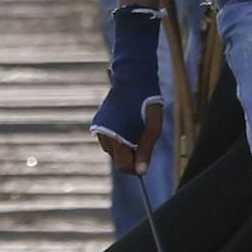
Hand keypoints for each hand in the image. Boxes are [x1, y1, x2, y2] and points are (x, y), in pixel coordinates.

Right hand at [91, 6, 164, 175]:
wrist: (132, 78)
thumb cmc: (147, 103)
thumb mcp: (153, 128)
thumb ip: (146, 151)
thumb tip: (141, 173)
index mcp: (118, 137)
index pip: (123, 166)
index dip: (135, 168)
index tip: (145, 161)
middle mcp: (105, 135)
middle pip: (118, 160)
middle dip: (131, 156)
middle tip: (143, 138)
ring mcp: (100, 129)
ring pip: (113, 150)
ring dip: (124, 147)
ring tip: (135, 128)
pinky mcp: (98, 123)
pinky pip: (109, 140)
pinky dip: (118, 138)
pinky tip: (127, 124)